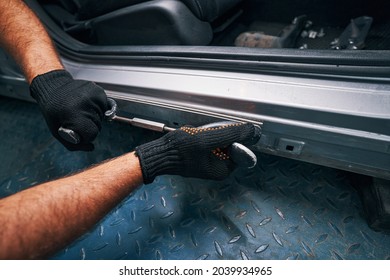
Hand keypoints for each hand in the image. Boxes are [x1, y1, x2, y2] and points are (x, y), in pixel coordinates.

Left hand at [30, 70, 107, 150]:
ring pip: (102, 117)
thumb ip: (73, 145)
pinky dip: (98, 109)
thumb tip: (91, 147)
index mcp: (72, 112)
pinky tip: (87, 105)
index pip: (92, 133)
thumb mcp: (56, 131)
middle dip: (89, 126)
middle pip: (98, 126)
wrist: (53, 87)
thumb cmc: (54, 111)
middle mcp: (84, 101)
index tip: (78, 131)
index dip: (85, 136)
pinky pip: (104, 107)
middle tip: (77, 119)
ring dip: (93, 118)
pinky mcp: (98, 90)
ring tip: (80, 110)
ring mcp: (92, 95)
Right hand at [135, 122, 260, 183]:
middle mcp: (218, 168)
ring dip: (210, 133)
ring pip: (219, 141)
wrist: (158, 154)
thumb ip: (231, 135)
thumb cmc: (181, 150)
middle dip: (219, 134)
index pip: (241, 149)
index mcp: (224, 169)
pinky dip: (203, 135)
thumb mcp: (208, 140)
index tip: (223, 130)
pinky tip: (193, 135)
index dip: (236, 136)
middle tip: (205, 133)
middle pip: (230, 144)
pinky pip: (209, 141)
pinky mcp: (200, 155)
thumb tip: (252, 130)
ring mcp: (209, 161)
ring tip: (197, 134)